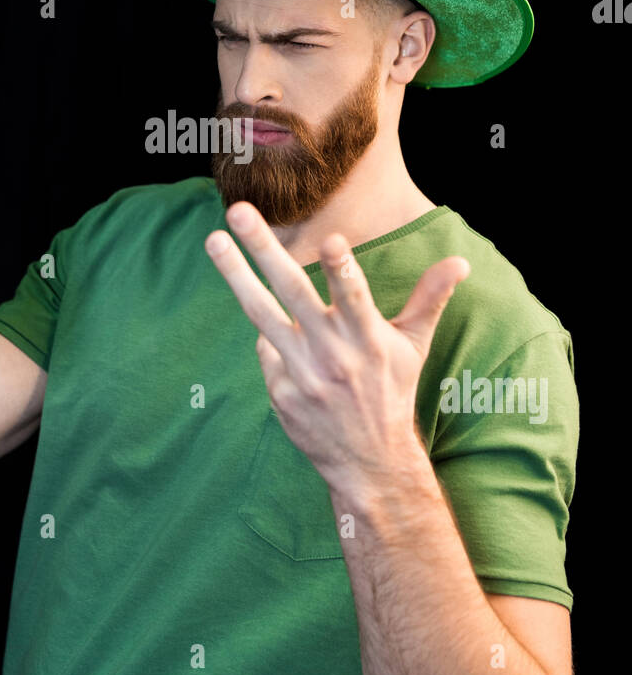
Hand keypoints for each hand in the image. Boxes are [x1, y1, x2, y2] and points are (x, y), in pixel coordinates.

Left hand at [204, 201, 469, 493]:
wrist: (369, 462)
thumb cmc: (392, 391)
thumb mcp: (414, 346)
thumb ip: (430, 298)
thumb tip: (461, 260)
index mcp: (368, 338)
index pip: (354, 297)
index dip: (341, 270)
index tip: (329, 240)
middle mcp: (332, 354)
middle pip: (291, 293)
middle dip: (263, 250)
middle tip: (238, 211)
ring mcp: (301, 374)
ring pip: (261, 316)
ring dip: (235, 276)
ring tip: (212, 241)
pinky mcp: (280, 392)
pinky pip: (267, 350)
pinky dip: (272, 339)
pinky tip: (284, 340)